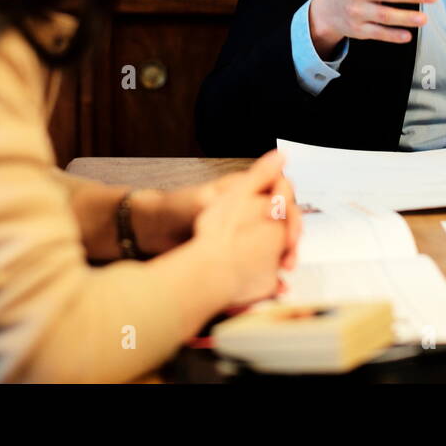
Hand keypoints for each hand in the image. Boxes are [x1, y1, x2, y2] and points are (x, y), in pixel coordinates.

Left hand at [191, 150, 295, 304]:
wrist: (154, 232)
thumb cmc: (177, 208)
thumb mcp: (208, 197)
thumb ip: (244, 185)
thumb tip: (278, 160)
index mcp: (247, 190)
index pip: (282, 194)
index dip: (290, 210)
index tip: (290, 229)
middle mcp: (250, 209)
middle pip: (284, 221)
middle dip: (291, 239)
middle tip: (288, 257)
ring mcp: (246, 231)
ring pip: (277, 242)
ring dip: (284, 256)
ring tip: (283, 271)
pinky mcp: (240, 252)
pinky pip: (263, 262)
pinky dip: (271, 273)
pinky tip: (275, 285)